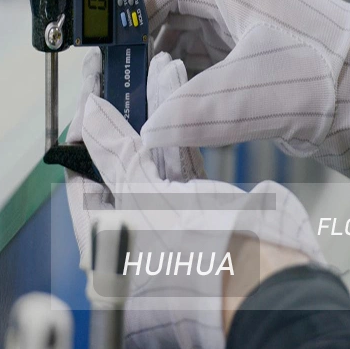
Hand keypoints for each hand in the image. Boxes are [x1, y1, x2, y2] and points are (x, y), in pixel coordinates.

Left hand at [65, 49, 204, 270]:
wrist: (269, 280)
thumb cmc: (198, 259)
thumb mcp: (145, 199)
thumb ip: (116, 154)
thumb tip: (89, 114)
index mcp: (103, 246)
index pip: (80, 177)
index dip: (82, 132)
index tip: (89, 94)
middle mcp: (130, 234)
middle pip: (115, 162)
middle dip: (120, 112)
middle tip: (117, 74)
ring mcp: (166, 222)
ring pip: (150, 156)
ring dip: (152, 109)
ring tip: (152, 68)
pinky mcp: (199, 207)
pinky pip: (179, 159)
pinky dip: (177, 123)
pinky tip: (176, 85)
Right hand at [140, 0, 349, 181]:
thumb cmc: (333, 77)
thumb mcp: (259, 91)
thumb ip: (196, 111)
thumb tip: (148, 133)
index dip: (134, 3)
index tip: (113, 41)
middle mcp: (234, 7)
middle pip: (168, 14)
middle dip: (140, 48)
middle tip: (119, 86)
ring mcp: (243, 37)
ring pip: (183, 47)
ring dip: (160, 75)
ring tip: (140, 110)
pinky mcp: (252, 68)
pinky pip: (203, 74)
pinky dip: (183, 94)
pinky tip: (171, 121)